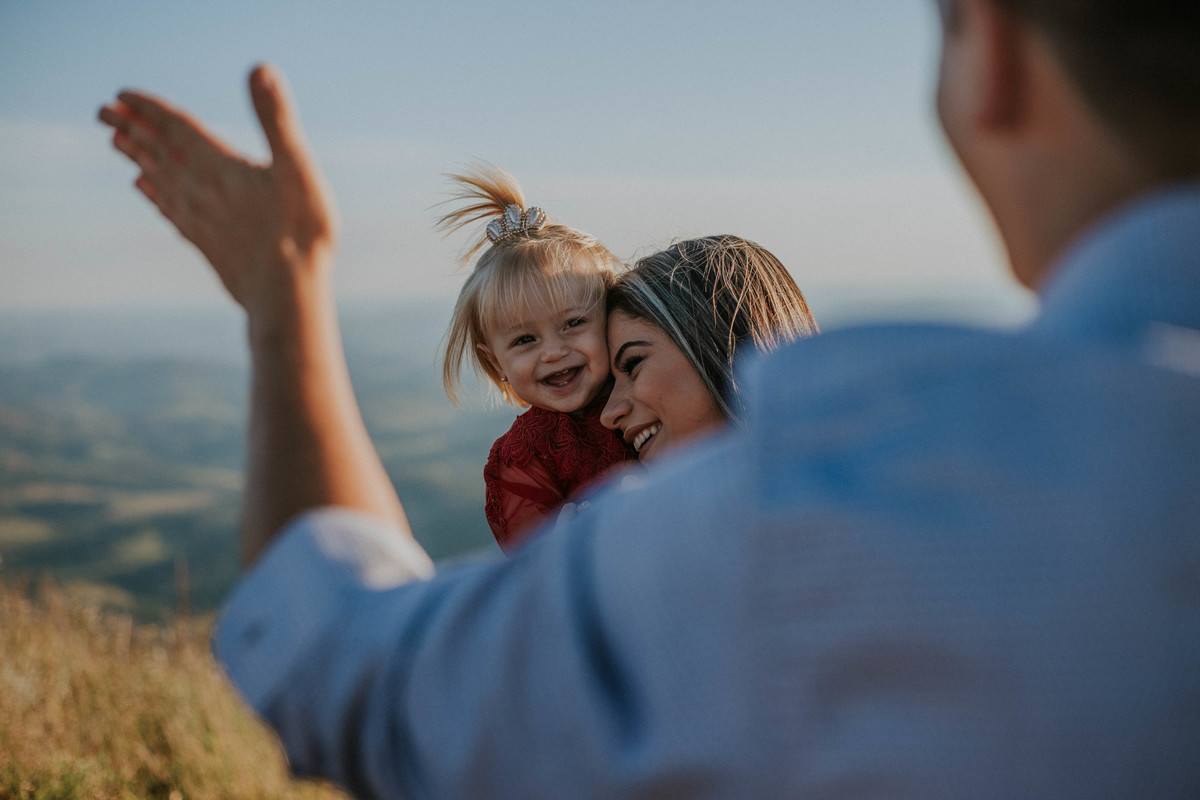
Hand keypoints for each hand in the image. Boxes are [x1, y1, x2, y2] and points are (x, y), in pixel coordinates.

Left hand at [98, 64, 337, 315]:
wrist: (285, 296)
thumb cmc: (299, 232)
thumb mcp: (296, 167)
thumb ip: (276, 119)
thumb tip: (260, 69)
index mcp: (217, 165)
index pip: (173, 127)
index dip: (146, 108)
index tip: (121, 95)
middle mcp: (199, 189)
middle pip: (155, 151)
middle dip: (130, 129)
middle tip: (102, 111)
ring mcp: (199, 219)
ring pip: (157, 180)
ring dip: (136, 159)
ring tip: (116, 143)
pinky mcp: (205, 243)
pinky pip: (169, 211)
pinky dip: (153, 195)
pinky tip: (145, 191)